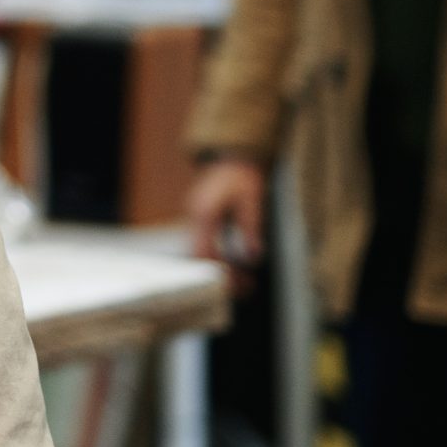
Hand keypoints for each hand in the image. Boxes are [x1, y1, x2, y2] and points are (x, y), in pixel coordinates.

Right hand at [186, 156, 267, 294]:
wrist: (232, 157)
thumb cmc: (243, 175)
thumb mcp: (253, 199)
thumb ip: (250, 227)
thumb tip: (253, 258)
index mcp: (203, 212)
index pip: (205, 251)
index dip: (219, 272)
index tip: (237, 286)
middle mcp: (194, 216)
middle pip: (198, 256)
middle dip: (220, 276)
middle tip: (245, 289)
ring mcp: (194, 218)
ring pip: (200, 252)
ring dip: (219, 269)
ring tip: (245, 284)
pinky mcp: (200, 220)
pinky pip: (203, 245)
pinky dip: (217, 259)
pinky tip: (236, 268)